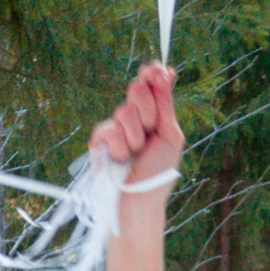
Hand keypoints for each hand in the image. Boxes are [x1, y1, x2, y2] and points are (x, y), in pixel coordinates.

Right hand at [90, 59, 182, 192]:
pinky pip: (110, 131)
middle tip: (151, 131)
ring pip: (125, 112)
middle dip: (148, 110)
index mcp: (153, 113)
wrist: (140, 199)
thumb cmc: (158, 170)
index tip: (157, 71)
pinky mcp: (99, 140)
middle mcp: (133, 116)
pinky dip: (121, 148)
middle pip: (137, 89)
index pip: (149, 83)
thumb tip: (166, 71)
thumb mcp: (170, 135)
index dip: (152, 73)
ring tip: (137, 154)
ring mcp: (114, 127)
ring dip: (136, 136)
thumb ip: (166, 104)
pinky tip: (122, 159)